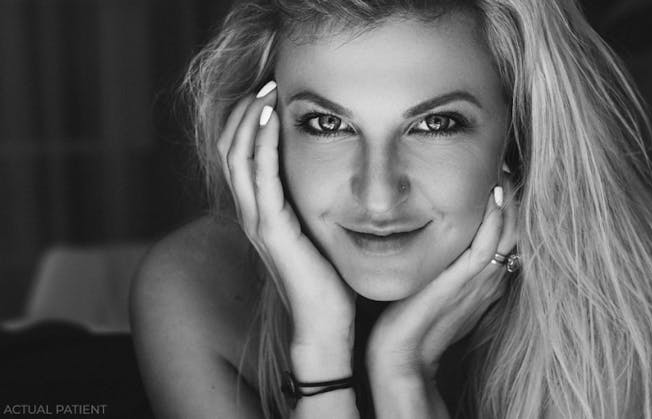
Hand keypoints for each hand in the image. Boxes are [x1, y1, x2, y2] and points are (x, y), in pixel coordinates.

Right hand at [217, 82, 355, 349]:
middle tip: (264, 83)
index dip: (247, 122)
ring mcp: (259, 224)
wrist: (325, 326)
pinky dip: (263, 146)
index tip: (268, 94)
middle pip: (230, 150)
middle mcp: (252, 215)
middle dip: (244, 112)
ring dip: (250, 121)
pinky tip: (274, 123)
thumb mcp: (316, 233)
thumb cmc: (327, 281)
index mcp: (261, 213)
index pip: (240, 156)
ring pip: (238, 159)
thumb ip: (309, 207)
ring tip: (266, 92)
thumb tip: (328, 178)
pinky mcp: (273, 233)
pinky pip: (261, 180)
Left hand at [366, 176, 517, 382]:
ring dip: (508, 200)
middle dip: (513, 196)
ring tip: (502, 170)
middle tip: (505, 164)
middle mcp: (490, 277)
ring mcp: (480, 280)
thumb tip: (438, 239)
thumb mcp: (434, 286)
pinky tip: (492, 195)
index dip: (509, 205)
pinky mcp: (465, 282)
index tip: (500, 175)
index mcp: (486, 278)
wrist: (402, 355)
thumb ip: (443, 265)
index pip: (508, 233)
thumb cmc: (413, 321)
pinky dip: (494, 219)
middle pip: (516, 228)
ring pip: (508, 233)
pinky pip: (489, 245)